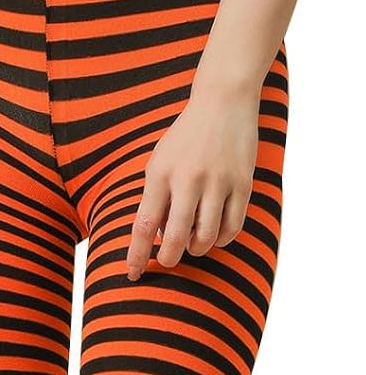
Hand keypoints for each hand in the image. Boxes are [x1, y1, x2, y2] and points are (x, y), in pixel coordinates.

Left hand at [126, 82, 260, 278]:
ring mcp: (218, 181)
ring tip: (194, 242)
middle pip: (176, 236)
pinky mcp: (242, 183)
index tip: (132, 274)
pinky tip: (216, 235)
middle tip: (169, 260)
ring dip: (198, 248)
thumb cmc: (186, 138)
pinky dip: (222, 239)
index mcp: (161, 173)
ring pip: (207, 236)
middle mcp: (188, 178)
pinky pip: (232, 227)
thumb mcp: (160, 162)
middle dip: (170, 258)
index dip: (137, 254)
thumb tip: (159, 237)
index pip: (144, 224)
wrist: (223, 101)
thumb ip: (156, 198)